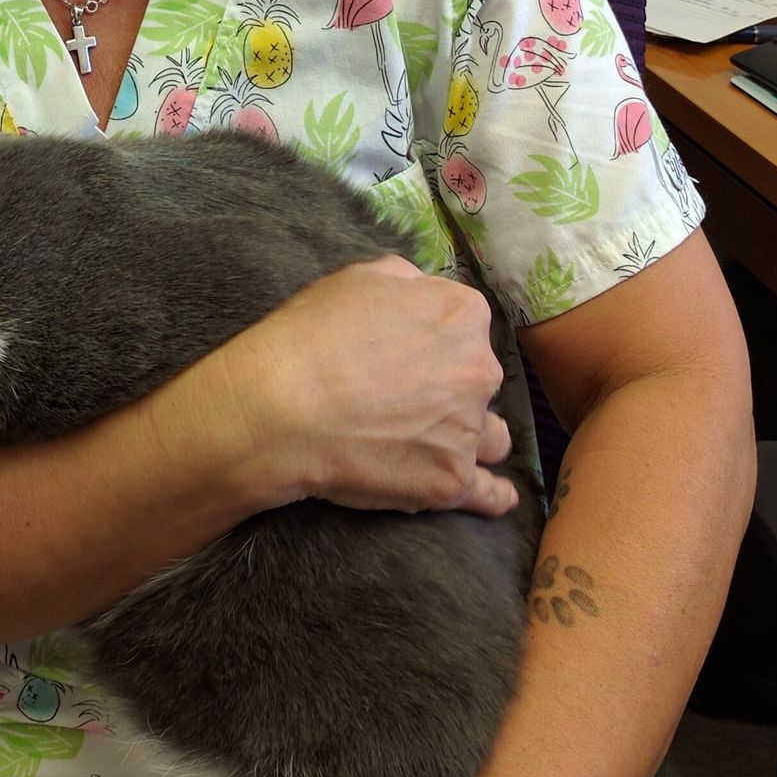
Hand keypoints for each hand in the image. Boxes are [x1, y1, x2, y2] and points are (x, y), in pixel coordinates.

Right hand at [220, 254, 518, 517]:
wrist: (280, 409)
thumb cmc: (311, 337)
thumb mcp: (356, 279)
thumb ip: (405, 283)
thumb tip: (421, 296)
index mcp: (461, 316)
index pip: (465, 323)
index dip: (434, 337)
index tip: (406, 351)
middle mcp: (478, 372)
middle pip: (478, 379)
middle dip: (452, 385)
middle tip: (405, 397)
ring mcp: (467, 431)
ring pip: (490, 434)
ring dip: (471, 436)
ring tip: (438, 443)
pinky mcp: (450, 481)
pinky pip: (489, 493)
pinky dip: (492, 495)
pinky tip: (497, 496)